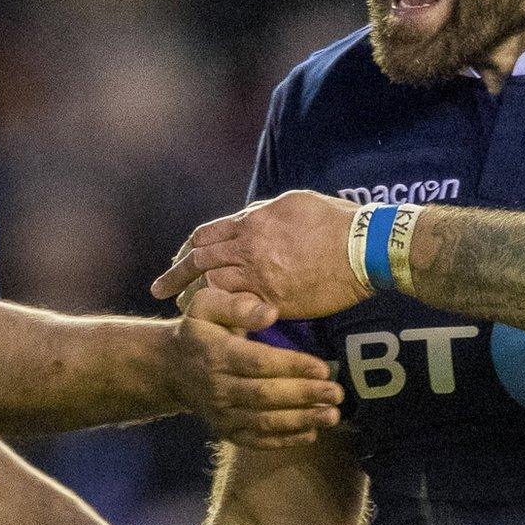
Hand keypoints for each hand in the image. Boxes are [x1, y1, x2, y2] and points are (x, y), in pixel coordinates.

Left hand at [152, 191, 372, 319]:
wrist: (365, 247)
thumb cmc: (336, 222)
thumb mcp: (295, 203)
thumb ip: (266, 211)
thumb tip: (250, 217)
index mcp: (253, 221)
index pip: (206, 235)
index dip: (188, 249)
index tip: (179, 259)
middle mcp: (249, 247)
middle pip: (199, 262)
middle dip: (175, 275)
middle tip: (159, 289)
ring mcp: (260, 276)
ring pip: (211, 288)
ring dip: (194, 298)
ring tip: (185, 309)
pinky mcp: (275, 301)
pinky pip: (238, 310)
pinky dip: (224, 315)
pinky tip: (217, 322)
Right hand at [164, 315, 343, 448]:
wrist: (170, 369)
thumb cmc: (199, 331)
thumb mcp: (207, 306)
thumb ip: (237, 305)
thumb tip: (271, 313)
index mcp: (216, 354)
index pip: (258, 362)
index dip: (292, 366)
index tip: (323, 368)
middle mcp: (217, 388)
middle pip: (265, 395)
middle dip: (304, 395)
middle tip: (337, 393)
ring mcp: (220, 414)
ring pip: (264, 421)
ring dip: (301, 420)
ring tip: (333, 416)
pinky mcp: (225, 431)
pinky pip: (256, 440)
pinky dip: (284, 440)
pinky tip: (312, 433)